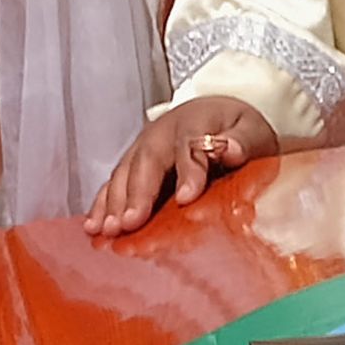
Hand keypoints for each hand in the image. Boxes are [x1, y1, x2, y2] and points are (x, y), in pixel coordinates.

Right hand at [84, 96, 277, 235]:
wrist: (218, 114)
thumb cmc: (236, 128)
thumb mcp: (251, 129)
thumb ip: (243, 140)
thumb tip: (231, 149)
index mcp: (195, 122)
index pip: (190, 146)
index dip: (188, 172)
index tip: (187, 198)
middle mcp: (162, 133)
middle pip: (146, 161)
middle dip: (137, 193)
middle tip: (130, 223)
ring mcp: (143, 147)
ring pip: (124, 172)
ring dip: (113, 202)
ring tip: (107, 230)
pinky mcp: (133, 163)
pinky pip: (114, 182)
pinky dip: (101, 204)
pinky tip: (93, 226)